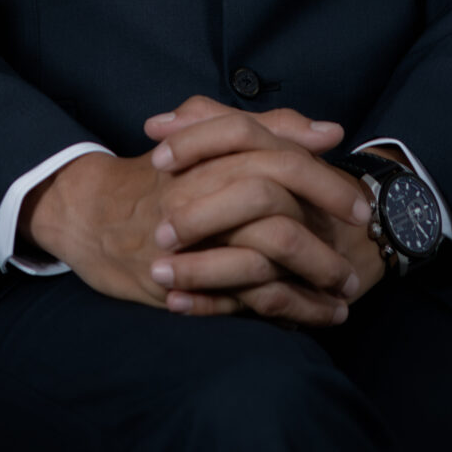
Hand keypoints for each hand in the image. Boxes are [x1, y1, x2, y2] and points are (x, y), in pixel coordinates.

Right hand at [24, 102, 372, 326]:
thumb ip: (270, 130)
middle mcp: (202, 189)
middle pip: (277, 207)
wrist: (91, 212)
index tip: (360, 209)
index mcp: (215, 152)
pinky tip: (313, 321)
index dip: (325, 183)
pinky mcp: (181, 281)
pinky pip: (243, 299)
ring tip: (342, 297)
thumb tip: (330, 130)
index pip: (281, 159)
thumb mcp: (210, 141)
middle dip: (324, 238)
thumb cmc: (162, 176)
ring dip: (311, 280)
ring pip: (264, 257)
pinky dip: (286, 312)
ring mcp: (190, 238)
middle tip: (357, 258)